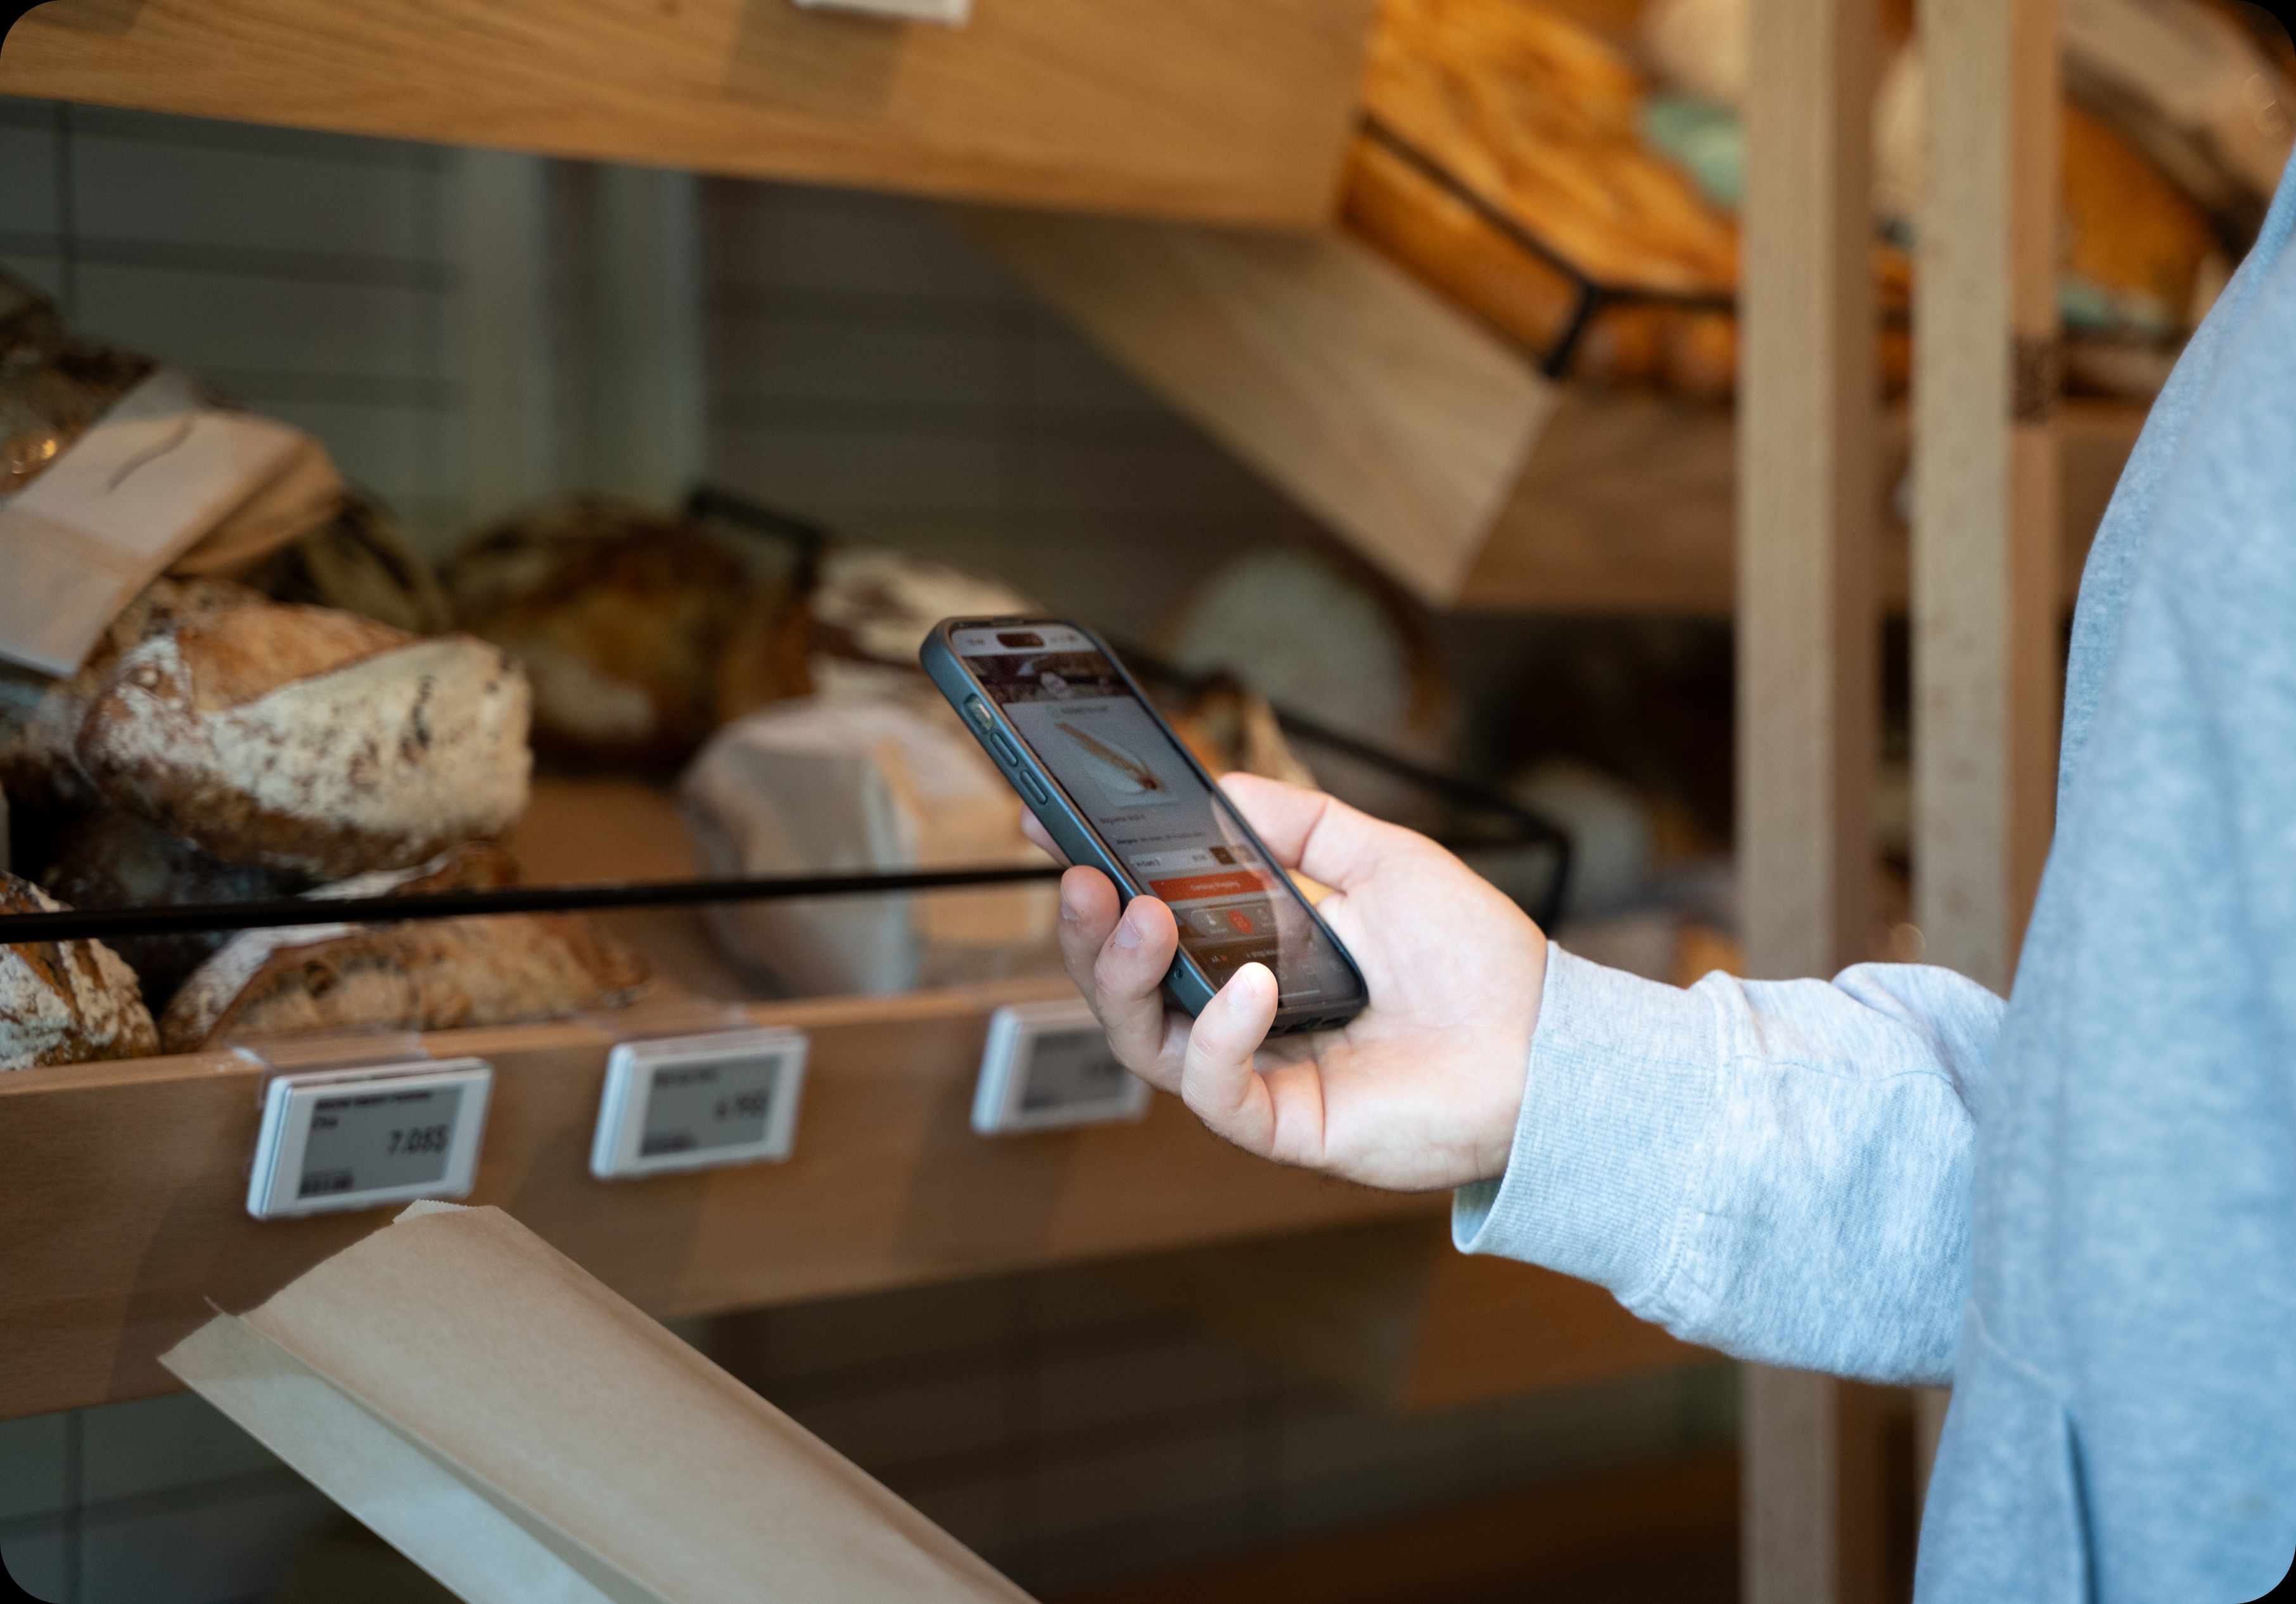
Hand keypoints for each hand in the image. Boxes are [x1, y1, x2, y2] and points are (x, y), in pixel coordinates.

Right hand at [1035, 774, 1547, 1191]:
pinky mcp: (1287, 1126)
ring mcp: (1259, 1077)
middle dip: (1090, 934)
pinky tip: (1250, 985)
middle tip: (1081, 875)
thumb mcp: (1384, 860)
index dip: (1093, 881)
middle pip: (1126, 990)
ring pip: (1147, 1042)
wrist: (1549, 1044)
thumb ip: (1303, 823)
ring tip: (1138, 914)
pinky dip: (1221, 1034)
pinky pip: (1217, 1090)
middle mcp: (1239, 1022)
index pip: (1147, 925)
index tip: (1045, 825)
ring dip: (1128, 976)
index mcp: (1249, 958)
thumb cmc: (1474, 962)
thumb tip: (1222, 787)